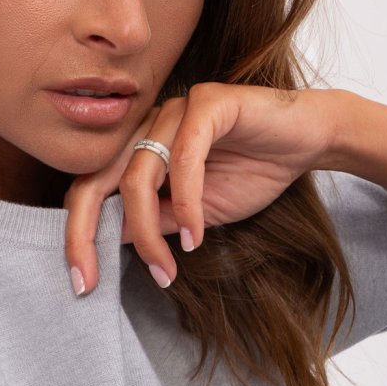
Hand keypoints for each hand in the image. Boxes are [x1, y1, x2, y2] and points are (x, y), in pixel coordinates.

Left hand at [62, 83, 336, 294]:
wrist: (309, 140)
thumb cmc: (253, 172)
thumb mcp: (192, 216)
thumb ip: (152, 222)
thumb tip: (110, 246)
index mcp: (138, 149)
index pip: (90, 190)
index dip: (78, 236)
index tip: (81, 283)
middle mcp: (146, 125)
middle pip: (95, 180)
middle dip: (84, 234)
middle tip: (89, 281)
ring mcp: (173, 109)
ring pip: (138, 176)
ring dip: (147, 231)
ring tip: (167, 267)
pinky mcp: (207, 102)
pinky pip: (183, 157)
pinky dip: (185, 202)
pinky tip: (194, 236)